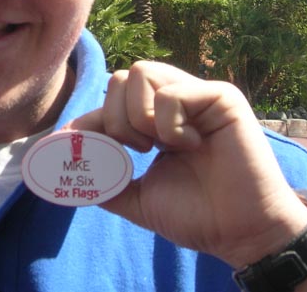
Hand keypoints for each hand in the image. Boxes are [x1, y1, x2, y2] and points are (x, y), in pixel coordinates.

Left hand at [64, 61, 306, 266]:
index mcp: (157, 120)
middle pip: (121, 77)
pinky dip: (169, 123)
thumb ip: (105, 181)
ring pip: (141, 73)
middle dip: (114, 118)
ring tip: (159, 146)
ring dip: (137, 116)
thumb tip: (66, 174)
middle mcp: (175, 101)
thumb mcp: (138, 197)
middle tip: (136, 151)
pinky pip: (172, 93)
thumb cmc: (198, 215)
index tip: (66, 145)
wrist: (241, 234)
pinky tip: (189, 146)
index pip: (111, 102)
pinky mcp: (221, 97)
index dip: (86, 121)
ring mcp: (198, 95)